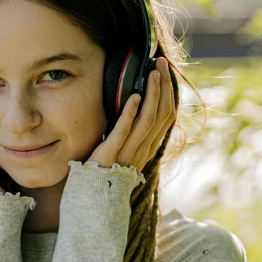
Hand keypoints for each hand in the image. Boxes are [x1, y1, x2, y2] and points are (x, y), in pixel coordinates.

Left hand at [87, 57, 175, 173]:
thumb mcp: (125, 150)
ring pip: (148, 120)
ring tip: (152, 73)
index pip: (167, 116)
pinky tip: (135, 97)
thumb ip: (133, 133)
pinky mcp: (111, 154)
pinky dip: (130, 113)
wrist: (92, 197)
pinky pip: (124, 131)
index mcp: (149, 147)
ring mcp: (129, 153)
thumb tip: (136, 108)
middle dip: (163, 86)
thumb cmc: (106, 171)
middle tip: (161, 64)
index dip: (169, 93)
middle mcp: (143, 150)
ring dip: (152, 94)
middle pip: (162, 114)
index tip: (166, 72)